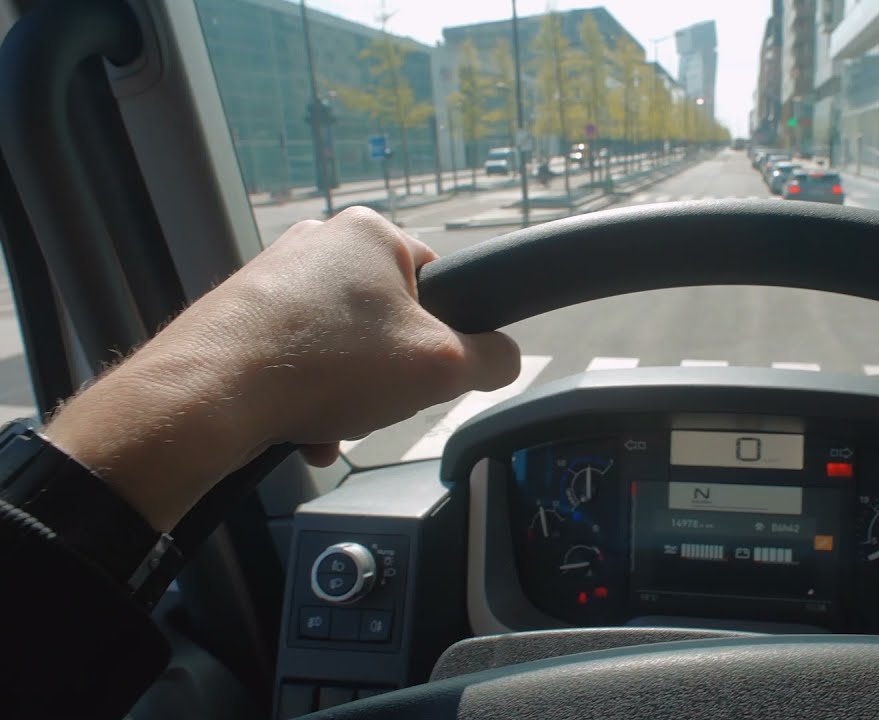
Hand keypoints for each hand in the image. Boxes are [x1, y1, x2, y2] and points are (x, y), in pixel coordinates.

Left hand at [46, 207, 519, 529]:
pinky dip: (306, 394)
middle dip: (388, 372)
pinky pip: (296, 356)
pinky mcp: (240, 311)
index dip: (444, 331)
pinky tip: (301, 428)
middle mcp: (320, 240)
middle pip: (388, 318)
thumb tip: (506, 358)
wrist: (210, 392)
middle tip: (380, 402)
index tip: (428, 367)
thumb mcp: (442, 367)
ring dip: (348, 392)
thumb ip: (494, 359)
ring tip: (333, 423)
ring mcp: (273, 273)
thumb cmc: (330, 364)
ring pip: (340, 344)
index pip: (440, 278)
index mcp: (372, 232)